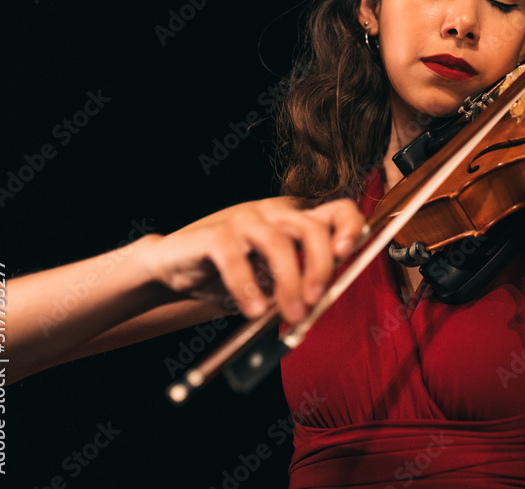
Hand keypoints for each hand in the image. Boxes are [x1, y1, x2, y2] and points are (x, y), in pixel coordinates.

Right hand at [142, 197, 364, 321]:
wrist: (174, 265)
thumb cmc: (227, 272)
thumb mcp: (270, 279)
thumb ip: (295, 286)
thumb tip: (316, 308)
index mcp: (294, 220)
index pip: (336, 210)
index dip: (349, 226)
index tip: (348, 254)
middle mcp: (273, 213)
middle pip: (311, 228)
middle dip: (320, 267)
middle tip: (316, 301)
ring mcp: (243, 220)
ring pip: (278, 243)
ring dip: (289, 283)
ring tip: (289, 313)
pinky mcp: (214, 235)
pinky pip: (236, 258)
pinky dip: (247, 287)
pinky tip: (252, 309)